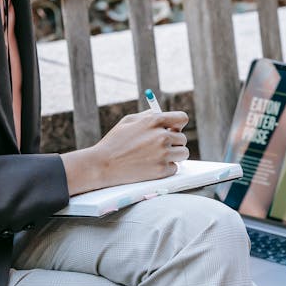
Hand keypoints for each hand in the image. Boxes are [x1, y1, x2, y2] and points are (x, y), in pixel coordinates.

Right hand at [61, 110, 188, 194]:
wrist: (103, 165)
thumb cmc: (114, 142)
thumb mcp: (129, 121)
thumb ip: (148, 116)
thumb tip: (163, 115)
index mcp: (154, 121)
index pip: (182, 118)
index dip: (178, 124)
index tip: (174, 129)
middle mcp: (161, 136)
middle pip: (182, 138)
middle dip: (173, 142)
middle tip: (161, 147)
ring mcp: (163, 154)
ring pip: (183, 153)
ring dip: (174, 155)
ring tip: (158, 156)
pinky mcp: (161, 170)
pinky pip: (174, 168)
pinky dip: (166, 168)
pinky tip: (152, 166)